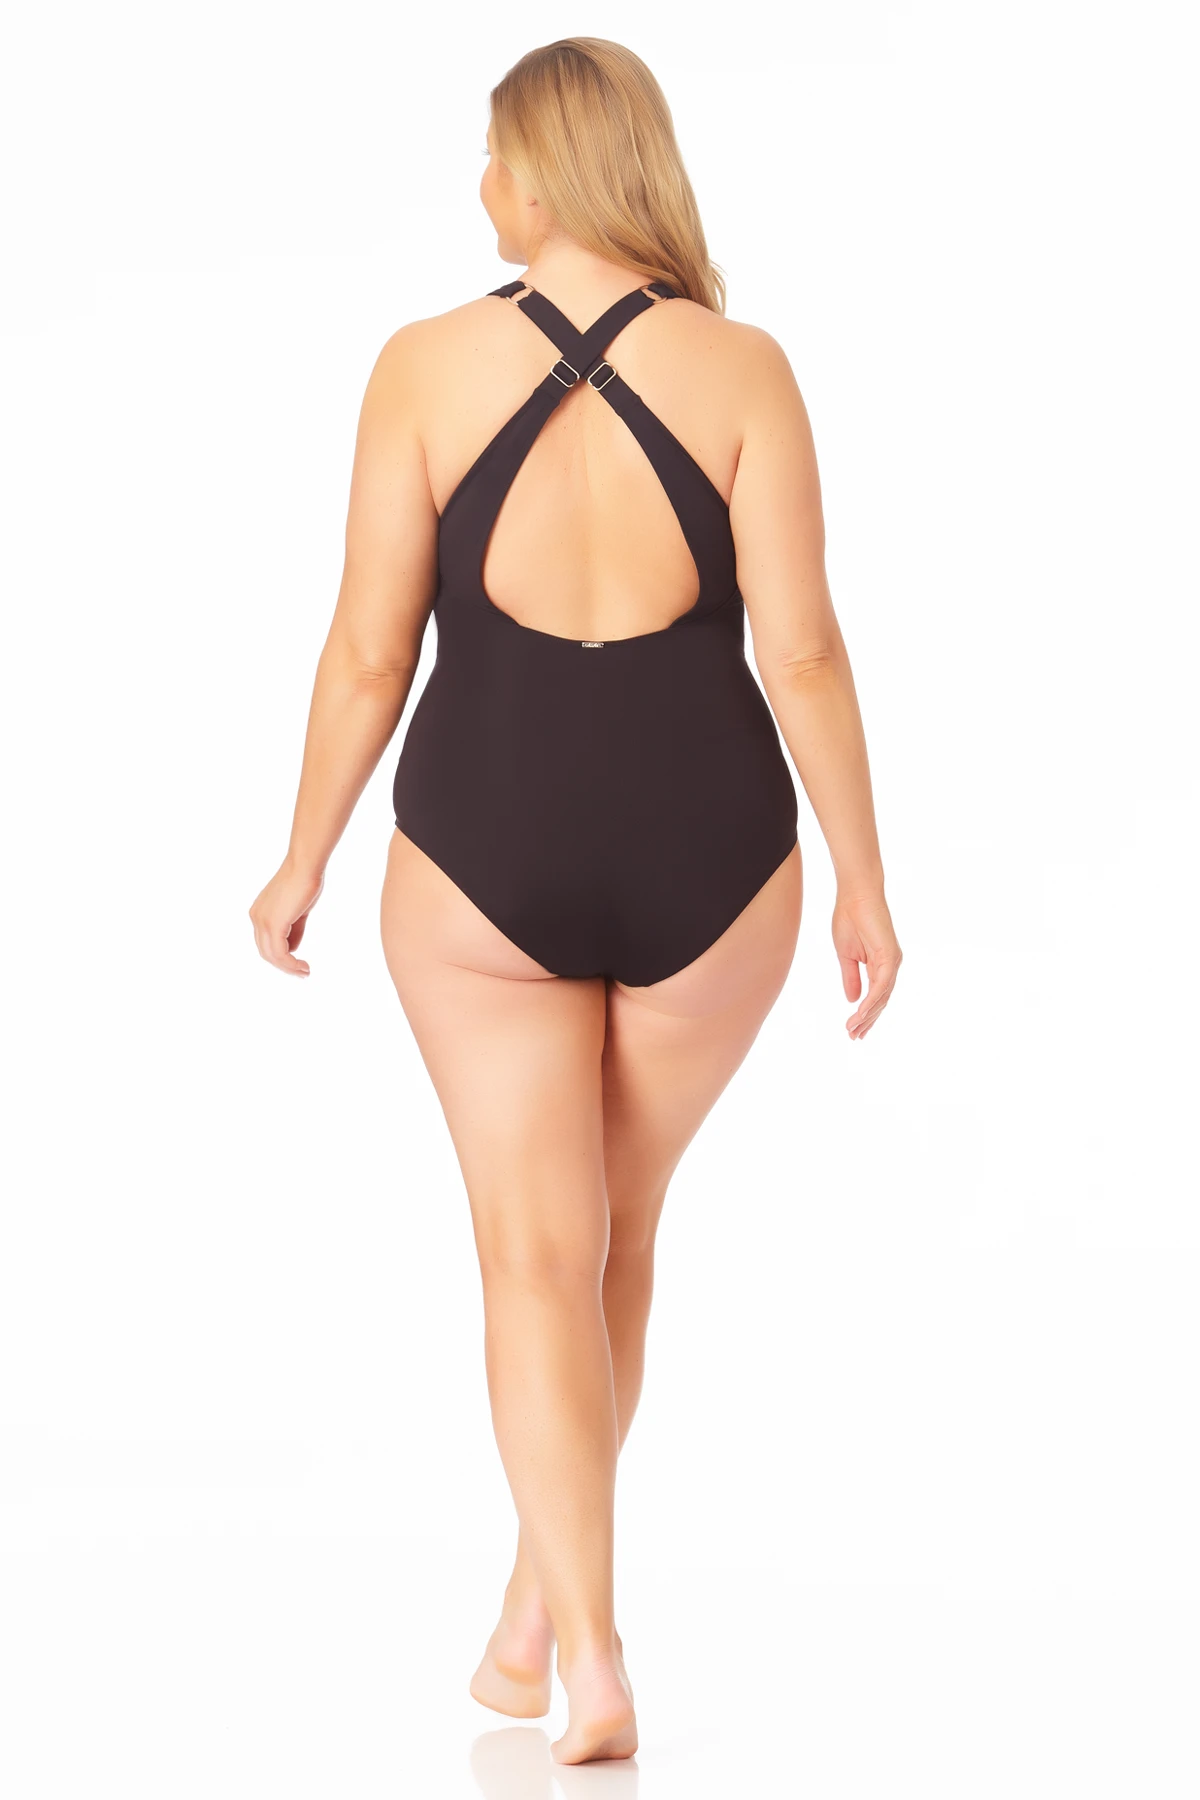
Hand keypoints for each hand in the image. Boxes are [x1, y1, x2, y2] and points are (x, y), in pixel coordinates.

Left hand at [249, 859, 323, 975]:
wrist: (305, 865)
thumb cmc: (305, 881)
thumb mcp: (298, 911)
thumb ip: (294, 929)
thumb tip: (294, 949)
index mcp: (259, 913)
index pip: (266, 943)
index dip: (281, 957)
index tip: (298, 964)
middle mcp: (256, 918)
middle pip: (266, 952)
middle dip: (284, 966)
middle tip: (302, 972)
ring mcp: (263, 922)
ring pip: (272, 956)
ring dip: (289, 968)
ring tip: (305, 972)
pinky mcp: (273, 925)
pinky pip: (280, 953)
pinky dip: (291, 963)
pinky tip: (303, 966)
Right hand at [832, 889, 900, 1039]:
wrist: (854, 896)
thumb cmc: (849, 919)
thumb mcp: (846, 956)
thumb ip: (851, 978)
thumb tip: (852, 1000)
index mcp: (881, 964)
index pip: (876, 996)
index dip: (865, 1014)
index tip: (854, 1030)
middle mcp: (890, 965)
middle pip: (881, 1001)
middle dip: (867, 1020)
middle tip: (854, 1037)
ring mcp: (892, 961)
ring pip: (882, 996)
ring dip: (867, 1015)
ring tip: (853, 1029)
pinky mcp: (890, 956)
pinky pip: (882, 985)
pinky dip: (871, 1001)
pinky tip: (860, 1013)